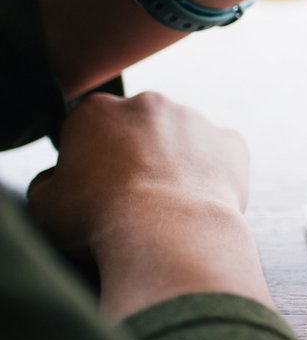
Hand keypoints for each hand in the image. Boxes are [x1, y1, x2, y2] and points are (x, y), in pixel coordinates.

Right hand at [27, 92, 270, 317]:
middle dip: (135, 156)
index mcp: (97, 111)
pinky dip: (212, 174)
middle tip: (133, 198)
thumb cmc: (101, 221)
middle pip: (138, 128)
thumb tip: (58, 179)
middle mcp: (148, 104)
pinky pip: (220, 155)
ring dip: (175, 162)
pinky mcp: (230, 141)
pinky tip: (198, 203)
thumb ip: (47, 183)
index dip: (89, 160)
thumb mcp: (44, 207)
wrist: (169, 235)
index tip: (94, 188)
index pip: (88, 128)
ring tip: (168, 206)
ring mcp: (194, 119)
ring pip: (181, 139)